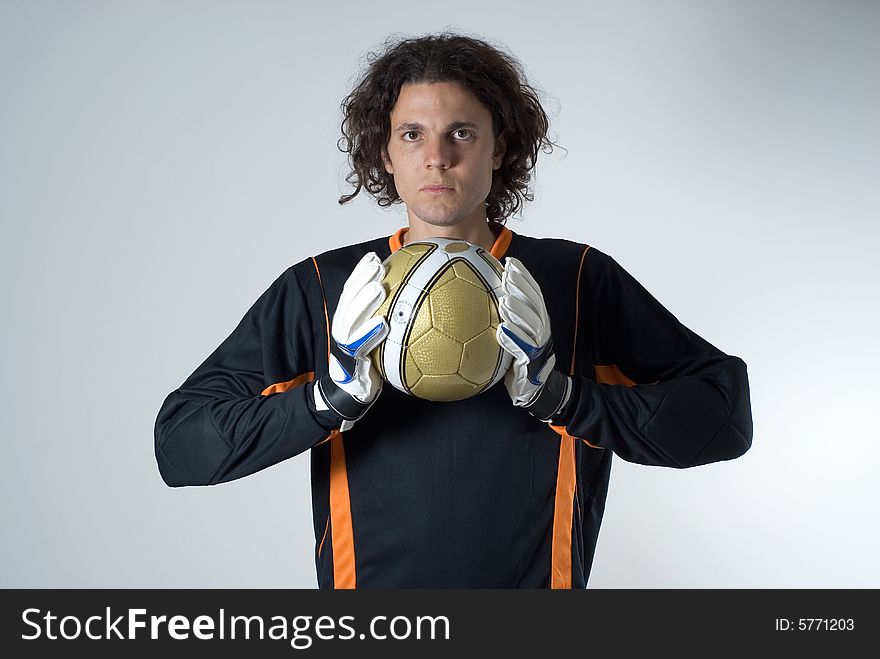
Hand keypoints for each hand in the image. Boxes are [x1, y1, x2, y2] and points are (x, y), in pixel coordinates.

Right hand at [314, 252, 388, 430]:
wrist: (350, 395)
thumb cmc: (368, 367)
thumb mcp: (377, 343)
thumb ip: (388, 324)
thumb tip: (416, 307)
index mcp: (349, 322)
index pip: (352, 293)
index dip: (361, 274)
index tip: (375, 258)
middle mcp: (344, 330)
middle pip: (349, 299)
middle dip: (361, 279)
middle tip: (377, 264)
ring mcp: (345, 345)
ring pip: (351, 317)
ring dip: (364, 301)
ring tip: (378, 287)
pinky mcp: (350, 360)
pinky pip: (359, 344)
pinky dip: (369, 332)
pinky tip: (383, 323)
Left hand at [496, 257, 571, 421]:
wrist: (532, 388)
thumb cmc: (519, 356)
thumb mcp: (515, 332)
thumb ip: (506, 313)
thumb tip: (481, 291)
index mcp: (538, 319)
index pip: (533, 293)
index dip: (524, 276)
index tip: (511, 261)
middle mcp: (541, 329)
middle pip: (534, 304)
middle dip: (521, 288)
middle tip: (507, 274)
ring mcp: (538, 345)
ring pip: (531, 324)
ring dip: (518, 311)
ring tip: (504, 300)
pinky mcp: (530, 361)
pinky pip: (522, 348)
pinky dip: (513, 338)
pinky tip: (501, 330)